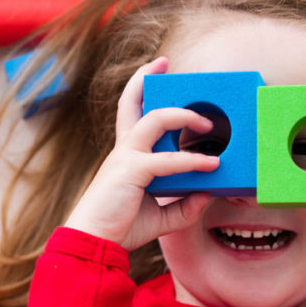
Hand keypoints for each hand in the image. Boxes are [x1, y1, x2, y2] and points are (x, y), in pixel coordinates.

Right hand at [64, 59, 218, 249]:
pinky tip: (211, 165)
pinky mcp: (131, 171)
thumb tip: (208, 194)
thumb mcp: (161, 216)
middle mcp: (124, 150)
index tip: (156, 71)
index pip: (132, 114)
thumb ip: (184, 205)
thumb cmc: (120, 228)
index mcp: (126, 156)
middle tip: (165, 63)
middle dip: (146, 77)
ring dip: (184, 115)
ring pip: (155, 119)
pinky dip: (191, 161)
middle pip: (131, 102)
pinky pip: (167, 160)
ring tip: (208, 124)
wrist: (94, 243)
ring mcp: (126, 157)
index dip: (140, 89)